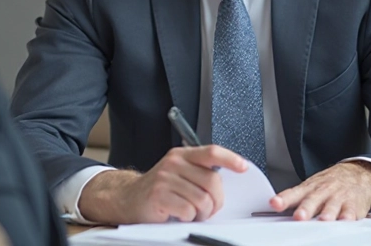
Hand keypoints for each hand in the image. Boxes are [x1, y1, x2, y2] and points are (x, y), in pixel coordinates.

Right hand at [79, 145, 247, 223]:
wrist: (127, 198)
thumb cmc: (158, 188)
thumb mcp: (178, 172)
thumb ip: (198, 171)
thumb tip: (225, 180)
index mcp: (182, 155)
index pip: (211, 152)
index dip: (230, 158)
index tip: (243, 167)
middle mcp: (173, 163)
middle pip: (212, 181)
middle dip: (216, 200)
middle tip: (208, 208)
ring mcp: (165, 179)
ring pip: (202, 199)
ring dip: (201, 213)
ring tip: (192, 213)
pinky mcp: (159, 195)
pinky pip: (187, 210)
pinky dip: (188, 218)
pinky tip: (179, 215)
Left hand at [269, 162, 370, 220]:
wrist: (357, 174)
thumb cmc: (329, 184)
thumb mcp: (310, 187)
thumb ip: (293, 199)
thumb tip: (274, 207)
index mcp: (309, 189)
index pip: (293, 193)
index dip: (284, 199)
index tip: (275, 203)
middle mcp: (322, 192)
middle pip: (313, 200)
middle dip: (306, 209)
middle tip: (299, 216)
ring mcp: (338, 198)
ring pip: (332, 206)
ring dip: (327, 213)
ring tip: (323, 220)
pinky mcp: (353, 205)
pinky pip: (351, 211)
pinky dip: (348, 216)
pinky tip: (345, 220)